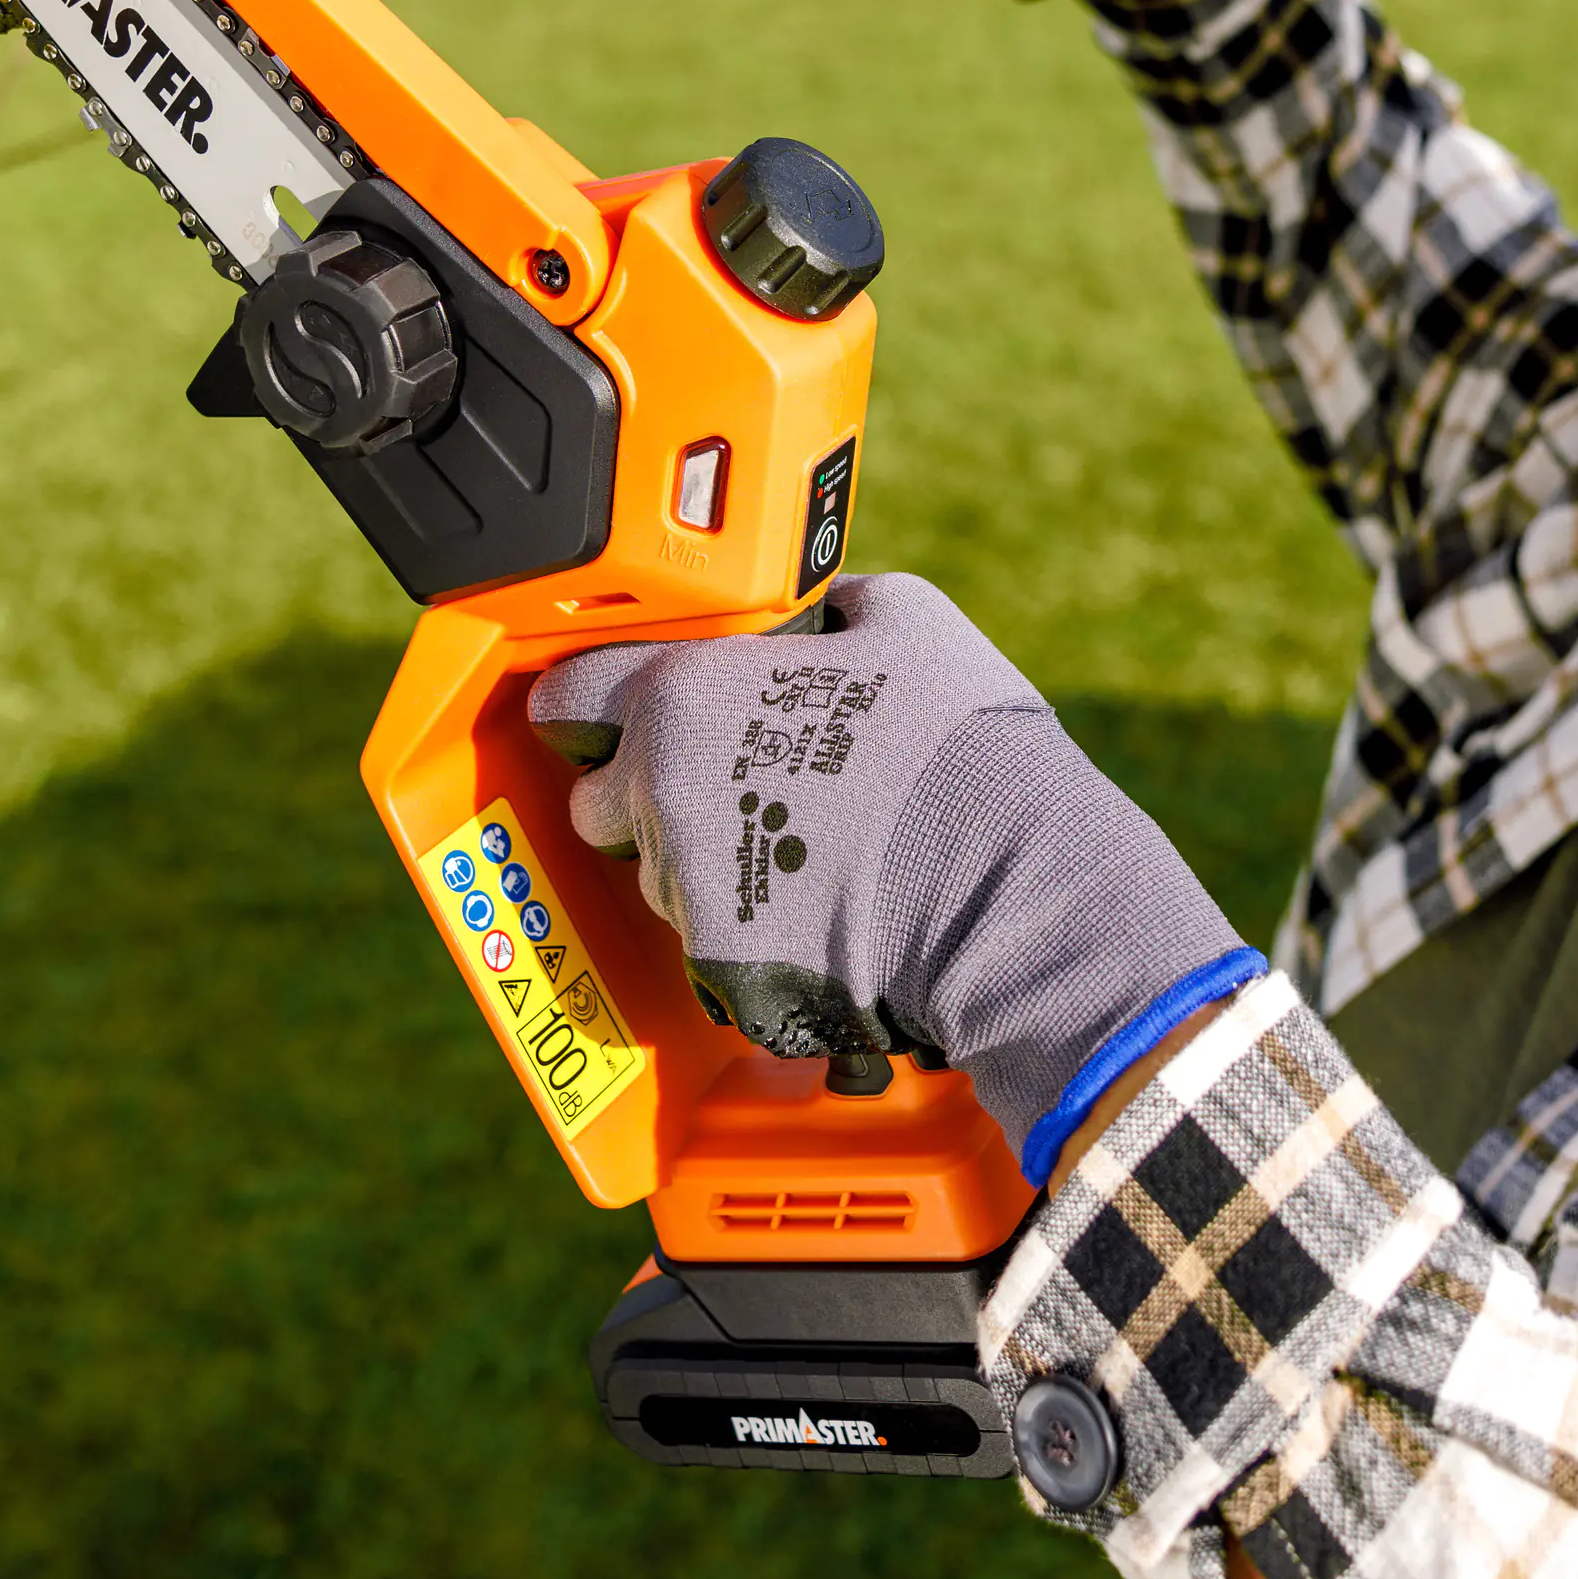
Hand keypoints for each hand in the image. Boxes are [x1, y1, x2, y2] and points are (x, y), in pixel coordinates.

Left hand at [526, 573, 1251, 1177]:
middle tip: (728, 783)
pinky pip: (714, 947)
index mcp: (683, 697)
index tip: (608, 712)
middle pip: (601, 800)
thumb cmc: (959, 745)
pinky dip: (753, 933)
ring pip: (662, 878)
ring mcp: (688, 892)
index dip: (588, 703)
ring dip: (704, 863)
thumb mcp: (907, 620)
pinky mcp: (724, 971)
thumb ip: (832, 607)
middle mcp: (661, 796)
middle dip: (645, 793)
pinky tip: (824, 910)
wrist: (1010, 887)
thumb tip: (822, 611)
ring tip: (802, 849)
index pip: (566, 697)